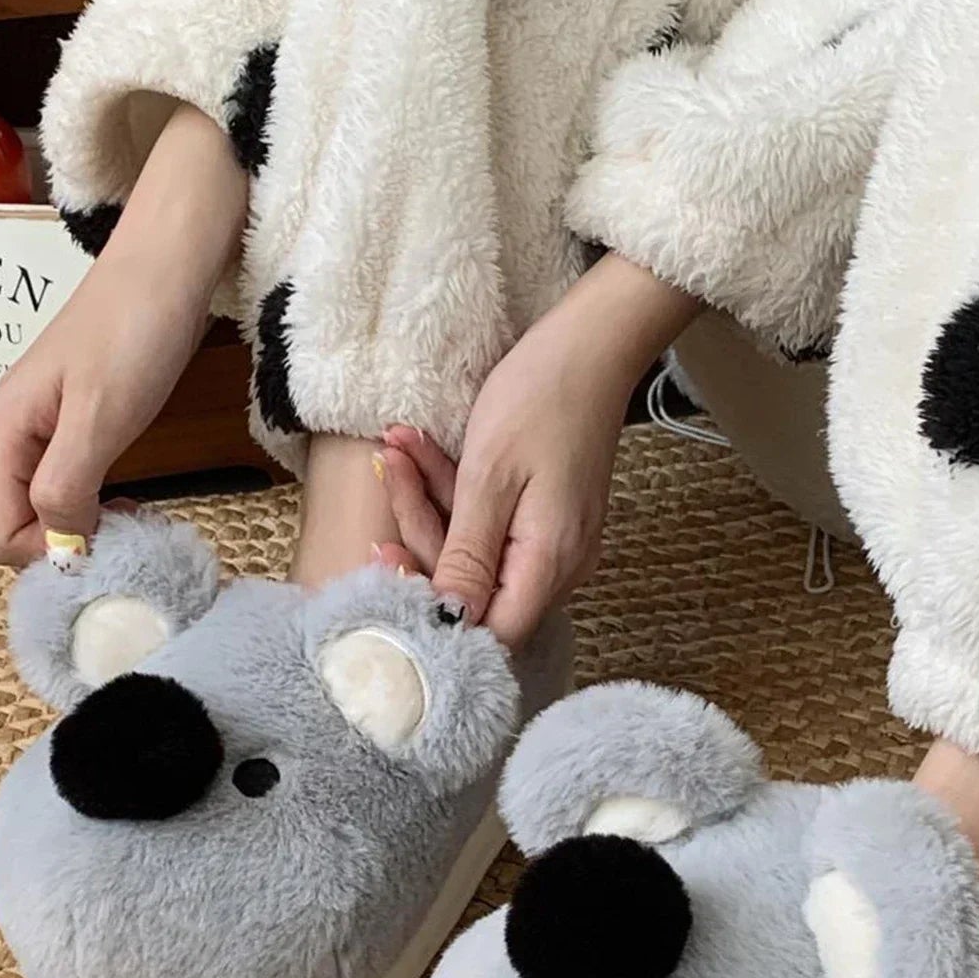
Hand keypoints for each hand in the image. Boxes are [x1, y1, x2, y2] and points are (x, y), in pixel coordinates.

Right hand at [0, 103, 246, 565]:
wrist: (168, 267)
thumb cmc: (134, 333)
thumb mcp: (99, 418)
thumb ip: (64, 486)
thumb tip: (59, 543)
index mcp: (1, 434)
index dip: (47, 553)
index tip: (102, 544)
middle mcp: (9, 434)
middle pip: (16, 524)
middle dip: (65, 542)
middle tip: (123, 534)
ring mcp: (41, 428)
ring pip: (45, 506)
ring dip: (85, 525)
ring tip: (134, 518)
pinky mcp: (75, 421)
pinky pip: (70, 483)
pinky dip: (98, 502)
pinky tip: (132, 499)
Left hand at [382, 253, 699, 646]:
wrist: (591, 345)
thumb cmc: (542, 399)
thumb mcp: (489, 477)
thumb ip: (467, 558)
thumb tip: (448, 625)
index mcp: (549, 564)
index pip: (487, 632)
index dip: (433, 612)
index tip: (386, 565)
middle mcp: (558, 567)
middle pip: (474, 590)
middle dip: (420, 534)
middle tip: (387, 473)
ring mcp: (552, 544)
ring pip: (474, 553)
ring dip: (429, 503)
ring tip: (398, 448)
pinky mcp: (544, 521)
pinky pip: (489, 528)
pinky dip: (454, 494)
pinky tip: (422, 452)